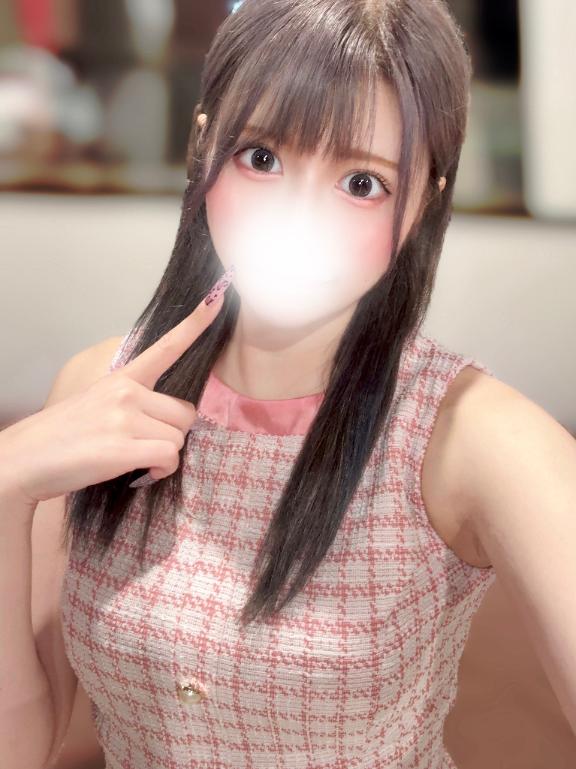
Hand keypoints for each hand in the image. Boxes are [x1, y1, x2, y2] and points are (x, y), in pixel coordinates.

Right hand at [0, 270, 232, 505]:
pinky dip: (161, 470)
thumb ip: (132, 400)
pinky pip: (168, 457)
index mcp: (123, 377)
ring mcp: (124, 417)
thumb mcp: (97, 401)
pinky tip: (140, 471)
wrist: (25, 459)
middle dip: (172, 433)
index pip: (166, 347)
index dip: (195, 325)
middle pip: (186, 413)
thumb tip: (165, 417)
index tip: (217, 300)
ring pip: (179, 437)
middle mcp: (127, 391)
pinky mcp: (122, 446)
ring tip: (134, 458)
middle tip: (145, 445)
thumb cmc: (63, 435)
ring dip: (164, 455)